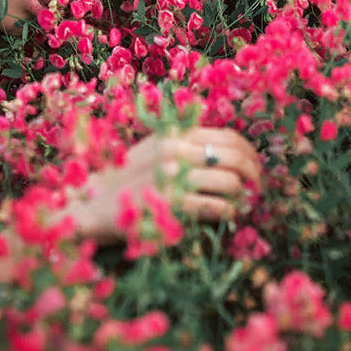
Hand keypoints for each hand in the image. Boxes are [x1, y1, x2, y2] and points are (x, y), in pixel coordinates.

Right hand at [70, 126, 263, 242]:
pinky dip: (229, 211)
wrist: (95, 203)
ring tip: (240, 204)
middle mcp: (175, 152)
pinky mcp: (172, 205)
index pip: (228, 137)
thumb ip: (183, 142)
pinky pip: (217, 207)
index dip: (249, 153)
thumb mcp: (153, 148)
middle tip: (255, 188)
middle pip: (235, 158)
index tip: (254, 167)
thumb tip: (227, 148)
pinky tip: (226, 215)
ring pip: (230, 182)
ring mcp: (173, 178)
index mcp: (174, 135)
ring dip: (242, 195)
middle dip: (254, 174)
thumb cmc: (127, 178)